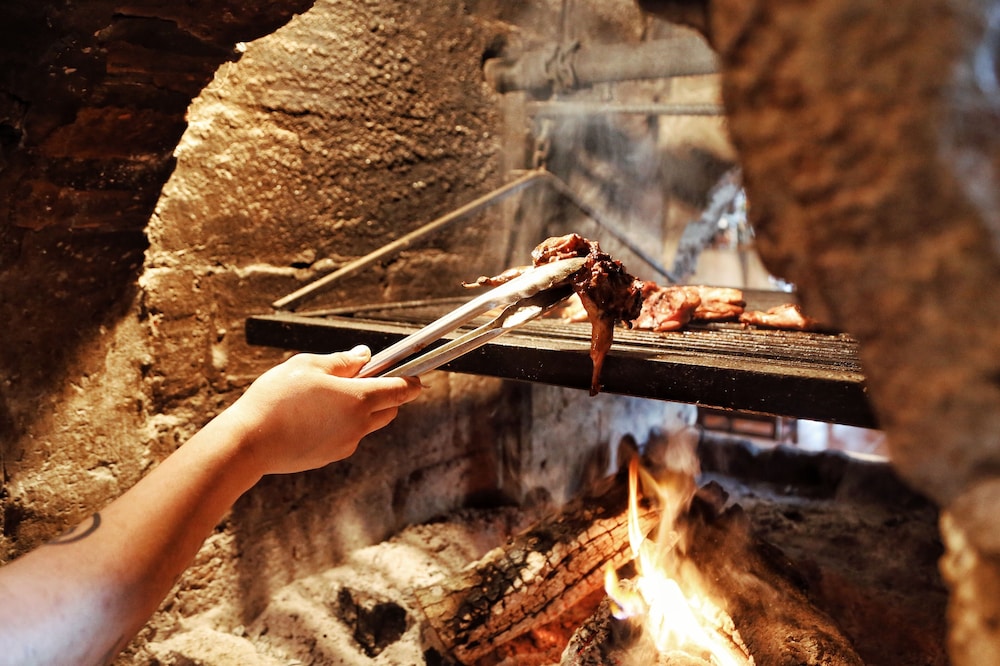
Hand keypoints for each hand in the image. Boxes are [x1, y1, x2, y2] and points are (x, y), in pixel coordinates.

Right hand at [222, 346, 421, 475]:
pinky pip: (346, 436)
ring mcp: (346, 444)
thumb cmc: (276, 398)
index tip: (415, 374)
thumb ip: (342, 360)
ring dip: (361, 410)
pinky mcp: (330, 456)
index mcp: (359, 399)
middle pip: (389, 409)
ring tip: (328, 396)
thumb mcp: (308, 365)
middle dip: (384, 394)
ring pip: (367, 424)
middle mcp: (359, 425)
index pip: (401, 389)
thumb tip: (364, 356)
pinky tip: (313, 415)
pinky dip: (341, 424)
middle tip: (360, 379)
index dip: (411, 380)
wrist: (248, 443)